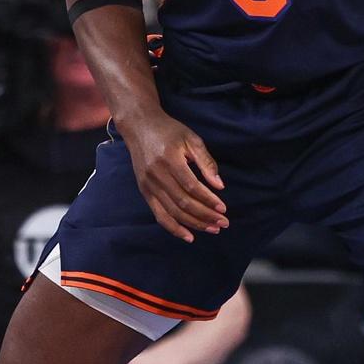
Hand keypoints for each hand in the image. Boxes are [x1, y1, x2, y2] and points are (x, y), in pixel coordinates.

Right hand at [118, 110, 227, 242]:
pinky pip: (159, 215)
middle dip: (205, 215)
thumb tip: (219, 186)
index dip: (208, 200)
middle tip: (223, 223)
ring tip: (212, 229)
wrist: (139, 126)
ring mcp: (148, 185)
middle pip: (183, 203)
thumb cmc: (169, 131)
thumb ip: (206, 162)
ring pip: (173, 212)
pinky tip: (189, 236)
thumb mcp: (191, 139)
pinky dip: (174, 228)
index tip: (223, 208)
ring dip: (194, 224)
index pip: (192, 187)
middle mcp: (156, 175)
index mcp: (169, 159)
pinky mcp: (144, 191)